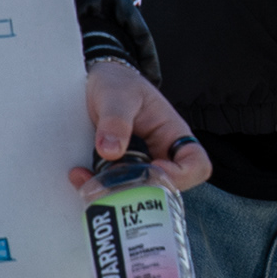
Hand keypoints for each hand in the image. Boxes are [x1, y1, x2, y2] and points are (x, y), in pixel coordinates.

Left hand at [79, 61, 210, 189]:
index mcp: (173, 136)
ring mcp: (138, 167)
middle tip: (112, 180)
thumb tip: (110, 152)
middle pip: (166, 189)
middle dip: (138, 191)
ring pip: (136, 194)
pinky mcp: (116, 172)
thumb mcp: (118, 95)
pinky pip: (111, 190)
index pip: (197, 165)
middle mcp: (160, 156)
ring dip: (113, 193)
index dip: (182, 175)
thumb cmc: (118, 83)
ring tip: (87, 178)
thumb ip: (116, 121)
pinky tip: (79, 175)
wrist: (97, 83)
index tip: (154, 168)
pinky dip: (95, 189)